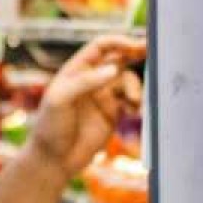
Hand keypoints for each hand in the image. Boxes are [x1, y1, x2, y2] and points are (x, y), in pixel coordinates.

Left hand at [26, 36, 145, 176]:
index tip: (135, 45)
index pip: (100, 47)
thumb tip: (113, 69)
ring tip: (134, 101)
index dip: (118, 42)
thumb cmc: (50, 128)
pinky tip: (134, 110)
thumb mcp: (60, 101)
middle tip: (151, 51)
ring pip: (128, 81)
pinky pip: (132, 100)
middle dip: (135, 53)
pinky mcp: (113, 113)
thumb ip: (85, 82)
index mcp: (75, 72)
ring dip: (136, 87)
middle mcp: (91, 81)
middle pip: (118, 58)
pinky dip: (137, 101)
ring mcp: (103, 96)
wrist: (55, 160)